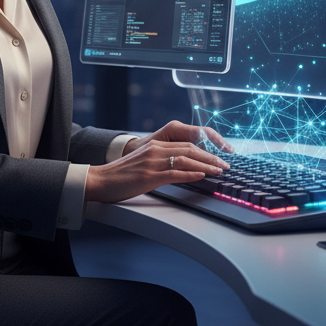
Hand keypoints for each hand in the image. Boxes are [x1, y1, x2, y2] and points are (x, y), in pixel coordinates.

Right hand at [84, 121, 233, 204]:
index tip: (218, 156)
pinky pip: (175, 173)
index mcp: (155, 145)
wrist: (99, 181)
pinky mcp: (149, 175)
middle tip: (226, 164)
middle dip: (211, 156)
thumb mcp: (143, 164)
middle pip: (191, 149)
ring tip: (220, 170)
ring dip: (207, 165)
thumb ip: (161, 163)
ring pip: (186, 159)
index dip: (205, 149)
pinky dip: (191, 173)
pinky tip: (202, 175)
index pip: (186, 144)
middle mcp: (155, 149)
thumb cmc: (120, 176)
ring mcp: (153, 162)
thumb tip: (183, 170)